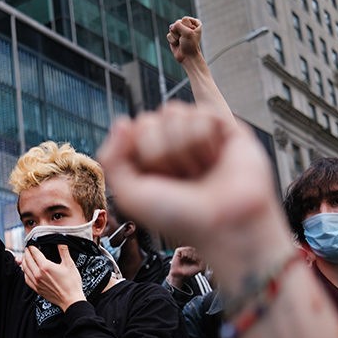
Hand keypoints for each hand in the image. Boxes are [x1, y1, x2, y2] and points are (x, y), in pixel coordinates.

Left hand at [20, 245, 85, 310]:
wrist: (71, 300)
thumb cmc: (72, 283)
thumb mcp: (69, 264)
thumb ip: (64, 251)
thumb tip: (61, 242)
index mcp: (45, 266)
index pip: (34, 253)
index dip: (32, 247)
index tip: (31, 244)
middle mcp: (38, 274)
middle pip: (27, 260)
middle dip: (27, 253)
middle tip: (28, 249)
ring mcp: (36, 282)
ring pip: (25, 269)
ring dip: (24, 261)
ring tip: (26, 257)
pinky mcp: (36, 289)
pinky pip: (26, 278)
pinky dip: (24, 272)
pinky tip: (27, 270)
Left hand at [98, 103, 291, 290]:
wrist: (222, 224)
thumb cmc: (178, 215)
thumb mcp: (130, 195)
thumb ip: (112, 159)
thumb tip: (123, 122)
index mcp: (150, 157)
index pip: (133, 129)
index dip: (141, 154)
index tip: (159, 181)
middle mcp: (173, 143)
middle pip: (149, 120)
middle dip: (160, 153)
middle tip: (182, 179)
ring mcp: (198, 134)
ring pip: (174, 113)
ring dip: (184, 149)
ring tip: (200, 172)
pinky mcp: (225, 127)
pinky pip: (201, 113)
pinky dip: (204, 141)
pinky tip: (215, 160)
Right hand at [166, 17, 201, 63]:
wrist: (187, 57)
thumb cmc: (190, 45)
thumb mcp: (187, 32)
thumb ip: (178, 25)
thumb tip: (171, 27)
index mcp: (194, 23)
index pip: (184, 19)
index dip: (186, 28)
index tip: (191, 35)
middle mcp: (187, 26)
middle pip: (177, 22)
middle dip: (180, 31)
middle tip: (185, 39)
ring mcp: (180, 31)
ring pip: (172, 28)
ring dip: (175, 36)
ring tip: (181, 41)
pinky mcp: (174, 37)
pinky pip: (169, 35)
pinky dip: (172, 41)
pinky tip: (177, 44)